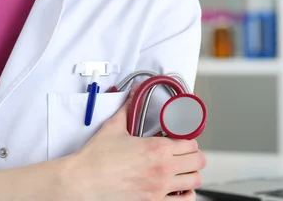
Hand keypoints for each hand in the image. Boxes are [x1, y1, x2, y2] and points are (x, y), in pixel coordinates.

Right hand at [66, 85, 206, 200]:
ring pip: (195, 181)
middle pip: (198, 161)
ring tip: (181, 169)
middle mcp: (163, 169)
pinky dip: (186, 194)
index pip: (191, 143)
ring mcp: (160, 190)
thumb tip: (134, 92)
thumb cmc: (97, 157)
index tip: (180, 139)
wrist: (84, 181)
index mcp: (156, 148)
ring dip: (191, 174)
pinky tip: (178, 188)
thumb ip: (128, 107)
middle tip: (183, 152)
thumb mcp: (114, 126)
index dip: (188, 139)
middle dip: (193, 155)